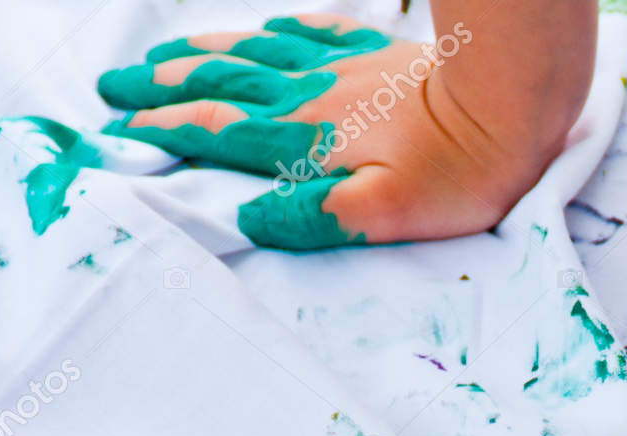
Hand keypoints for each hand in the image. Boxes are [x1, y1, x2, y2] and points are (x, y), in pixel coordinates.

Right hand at [96, 14, 565, 247]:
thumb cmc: (457, 172)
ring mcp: (344, 69)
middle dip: (164, 87)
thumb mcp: (384, 214)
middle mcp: (312, 96)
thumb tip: (251, 218)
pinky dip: (278, 29)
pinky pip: (313, 31)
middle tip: (114, 84)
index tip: (120, 134)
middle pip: (222, 84)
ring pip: (256, 53)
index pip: (218, 133)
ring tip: (164, 55)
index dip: (166, 133)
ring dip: (203, 54)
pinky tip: (268, 26)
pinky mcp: (379, 54)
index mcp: (305, 139)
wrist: (512, 104)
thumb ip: (314, 218)